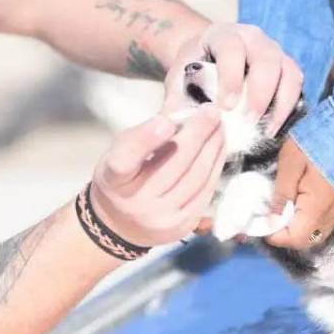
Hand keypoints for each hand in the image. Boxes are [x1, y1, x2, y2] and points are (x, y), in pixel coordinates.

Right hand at [91, 106, 227, 245]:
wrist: (120, 223)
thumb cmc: (124, 175)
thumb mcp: (121, 150)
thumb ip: (146, 132)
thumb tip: (186, 106)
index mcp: (113, 180)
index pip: (124, 160)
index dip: (146, 140)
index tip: (166, 120)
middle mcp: (135, 203)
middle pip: (172, 164)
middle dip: (197, 133)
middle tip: (212, 111)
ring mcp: (160, 219)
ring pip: (195, 177)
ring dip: (213, 148)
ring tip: (220, 127)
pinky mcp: (182, 227)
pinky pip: (205, 191)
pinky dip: (215, 167)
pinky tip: (219, 149)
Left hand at [162, 23, 302, 135]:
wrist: (206, 59)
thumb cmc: (192, 72)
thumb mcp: (177, 82)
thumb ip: (174, 103)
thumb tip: (170, 130)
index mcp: (223, 34)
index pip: (232, 49)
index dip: (231, 76)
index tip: (226, 107)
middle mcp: (253, 38)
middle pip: (267, 59)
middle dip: (260, 93)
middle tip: (249, 122)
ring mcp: (274, 50)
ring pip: (289, 71)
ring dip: (281, 103)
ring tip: (266, 131)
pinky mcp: (286, 67)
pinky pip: (297, 84)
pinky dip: (289, 106)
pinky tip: (273, 128)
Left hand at [267, 139, 333, 249]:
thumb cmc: (318, 142)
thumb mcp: (291, 162)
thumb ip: (281, 193)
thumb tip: (271, 219)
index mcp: (318, 206)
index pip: (295, 238)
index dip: (274, 235)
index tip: (260, 222)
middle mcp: (332, 214)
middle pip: (306, 240)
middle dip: (285, 234)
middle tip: (269, 217)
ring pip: (316, 233)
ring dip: (297, 228)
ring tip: (282, 209)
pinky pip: (323, 221)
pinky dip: (308, 220)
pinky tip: (298, 204)